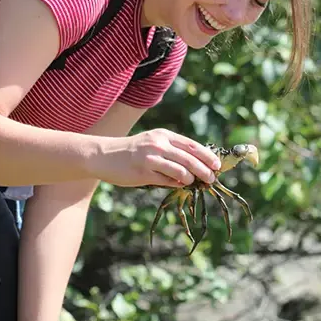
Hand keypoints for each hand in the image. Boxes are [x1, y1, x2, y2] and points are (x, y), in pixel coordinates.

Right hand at [99, 128, 220, 187]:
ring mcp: (151, 158)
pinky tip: (180, 185)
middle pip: (190, 158)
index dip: (207, 155)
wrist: (103, 155)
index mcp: (164, 135)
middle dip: (204, 169)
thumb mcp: (152, 142)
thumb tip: (194, 164)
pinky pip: (166, 180)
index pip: (192, 145)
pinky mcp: (143, 172)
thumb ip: (171, 150)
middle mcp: (159, 144)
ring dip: (191, 178)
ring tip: (194, 183)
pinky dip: (176, 183)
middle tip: (211, 178)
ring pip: (181, 170)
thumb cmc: (131, 151)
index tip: (217, 165)